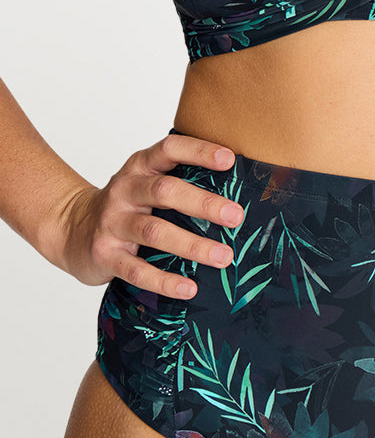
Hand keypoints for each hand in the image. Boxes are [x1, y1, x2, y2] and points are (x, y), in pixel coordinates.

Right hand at [55, 132, 244, 297]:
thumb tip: (241, 191)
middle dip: (202, 203)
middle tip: (235, 216)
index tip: (229, 160)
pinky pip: (136, 270)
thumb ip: (182, 180)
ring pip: (154, 231)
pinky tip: (189, 288)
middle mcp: (125, 190)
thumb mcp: (147, 183)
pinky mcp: (104, 254)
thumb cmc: (127, 205)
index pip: (169, 150)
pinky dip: (164, 281)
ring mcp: (112, 222)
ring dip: (191, 245)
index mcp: (140, 167)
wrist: (70, 229)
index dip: (198, 152)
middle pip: (164, 190)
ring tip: (224, 257)